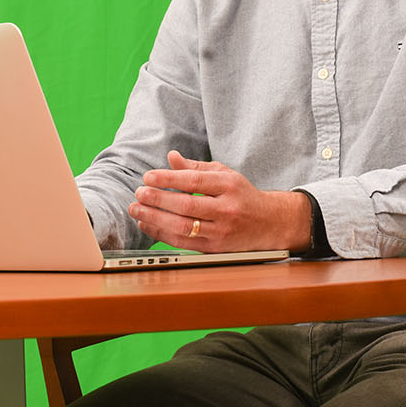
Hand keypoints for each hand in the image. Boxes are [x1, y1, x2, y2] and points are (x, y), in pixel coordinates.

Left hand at [128, 150, 312, 251]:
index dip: (168, 179)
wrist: (269, 223)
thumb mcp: (224, 174)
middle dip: (158, 200)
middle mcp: (227, 209)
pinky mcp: (215, 249)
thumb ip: (195, 167)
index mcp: (229, 186)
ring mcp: (222, 232)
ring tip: (136, 210)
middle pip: (187, 206)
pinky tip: (147, 225)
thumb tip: (171, 157)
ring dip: (155, 219)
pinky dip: (162, 235)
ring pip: (184, 228)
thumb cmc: (241, 195)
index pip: (194, 181)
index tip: (148, 177)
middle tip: (138, 194)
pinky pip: (184, 243)